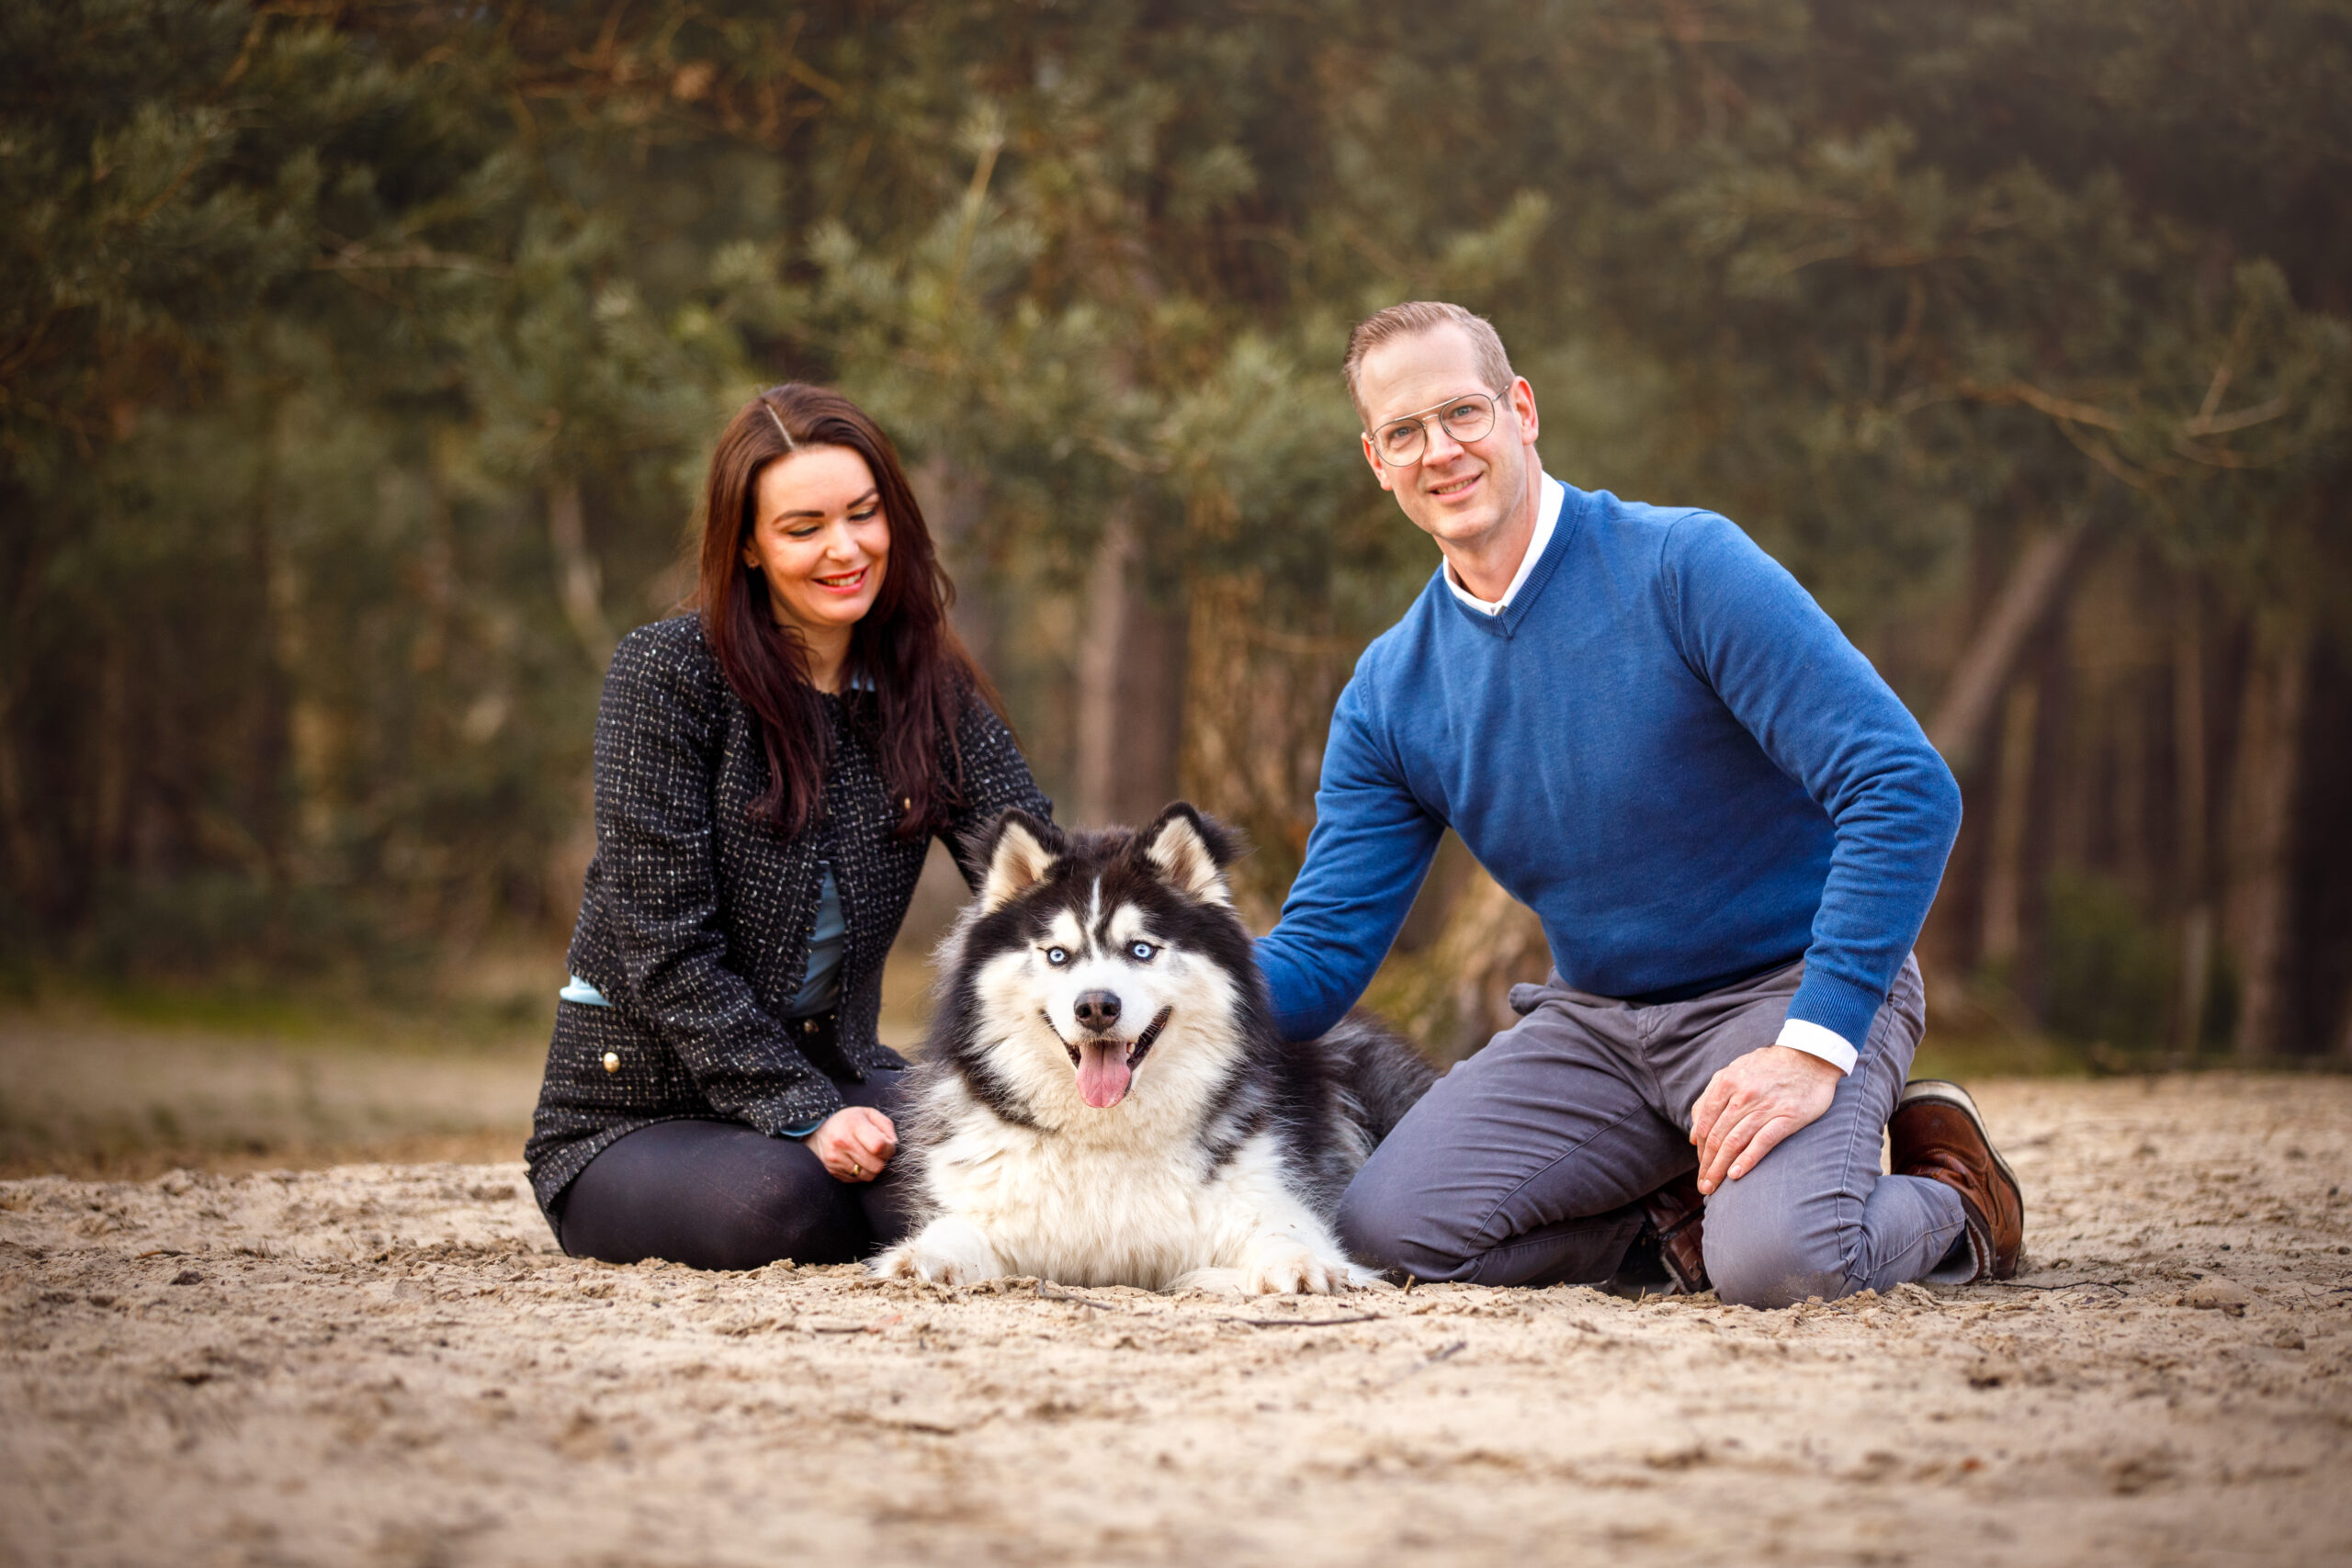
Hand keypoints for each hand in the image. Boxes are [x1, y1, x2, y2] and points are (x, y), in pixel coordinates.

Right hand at [807, 1106, 896, 1182]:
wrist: (819, 1130)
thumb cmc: (850, 1121)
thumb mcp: (869, 1114)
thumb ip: (886, 1126)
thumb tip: (893, 1145)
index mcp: (853, 1124)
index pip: (879, 1146)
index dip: (890, 1149)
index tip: (889, 1146)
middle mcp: (842, 1142)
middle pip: (876, 1165)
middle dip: (883, 1160)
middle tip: (878, 1152)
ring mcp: (835, 1159)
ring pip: (868, 1176)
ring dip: (873, 1168)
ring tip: (868, 1156)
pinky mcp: (833, 1171)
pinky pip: (857, 1180)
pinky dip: (861, 1173)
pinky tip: (858, 1161)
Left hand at [1688, 1045, 1841, 1195]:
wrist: (1811, 1056)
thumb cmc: (1769, 1067)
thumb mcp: (1734, 1072)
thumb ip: (1710, 1099)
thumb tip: (1694, 1135)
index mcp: (1726, 1082)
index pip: (1705, 1123)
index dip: (1700, 1149)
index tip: (1700, 1166)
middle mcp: (1743, 1095)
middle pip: (1717, 1136)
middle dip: (1707, 1164)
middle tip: (1703, 1186)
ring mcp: (1765, 1106)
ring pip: (1735, 1142)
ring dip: (1720, 1168)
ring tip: (1713, 1188)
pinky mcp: (1788, 1117)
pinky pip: (1762, 1142)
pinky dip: (1746, 1160)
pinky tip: (1735, 1175)